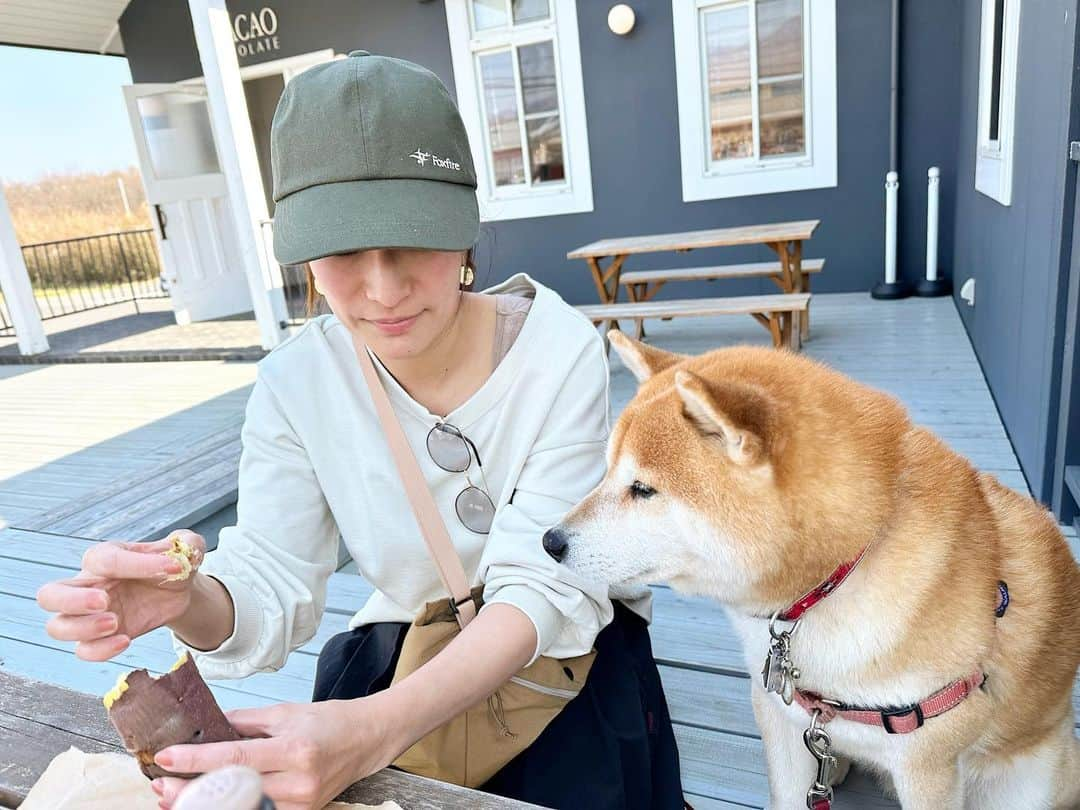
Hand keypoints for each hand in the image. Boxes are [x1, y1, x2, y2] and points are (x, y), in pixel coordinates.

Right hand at [36, 530, 205, 660]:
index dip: (137, 563)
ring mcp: (89, 615)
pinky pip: (83, 650)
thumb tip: (187, 553)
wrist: (176, 590)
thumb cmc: (171, 564)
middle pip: (50, 595)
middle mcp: (89, 585)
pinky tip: (125, 640)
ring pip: (57, 627)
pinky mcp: (100, 638)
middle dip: (72, 600)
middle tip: (103, 601)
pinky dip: (100, 650)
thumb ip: (189, 544)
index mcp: (105, 557)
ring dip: (82, 629)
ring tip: (115, 623)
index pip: (105, 559)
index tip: (174, 566)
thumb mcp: (186, 548)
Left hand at [150, 699, 396, 809]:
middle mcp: (298, 780)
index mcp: (294, 748)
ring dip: (206, 804)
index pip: (235, 758)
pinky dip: (232, 808)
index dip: (196, 760)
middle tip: (161, 785)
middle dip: (191, 791)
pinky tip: (211, 803)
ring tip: (176, 797)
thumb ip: (244, 723)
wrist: (368, 739)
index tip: (166, 758)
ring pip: (243, 809)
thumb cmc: (329, 721)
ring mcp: (301, 803)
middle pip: (233, 792)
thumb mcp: (286, 712)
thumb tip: (205, 728)